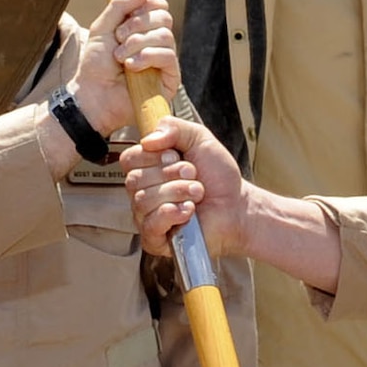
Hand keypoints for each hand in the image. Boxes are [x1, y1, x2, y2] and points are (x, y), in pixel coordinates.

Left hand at [71, 0, 179, 135]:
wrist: (92, 95)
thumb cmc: (95, 65)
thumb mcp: (103, 27)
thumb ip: (121, 4)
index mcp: (144, 28)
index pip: (159, 5)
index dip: (144, 6)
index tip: (125, 18)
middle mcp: (157, 42)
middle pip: (164, 17)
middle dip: (137, 25)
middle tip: (118, 39)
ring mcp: (165, 60)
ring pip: (166, 35)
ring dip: (137, 43)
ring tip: (121, 57)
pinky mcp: (170, 78)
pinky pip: (169, 56)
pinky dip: (147, 57)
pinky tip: (131, 67)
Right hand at [122, 116, 246, 257]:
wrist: (237, 204)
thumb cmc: (217, 175)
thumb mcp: (198, 138)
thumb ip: (173, 127)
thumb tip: (148, 140)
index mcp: (147, 169)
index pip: (129, 159)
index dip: (153, 156)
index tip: (177, 156)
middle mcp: (142, 193)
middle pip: (135, 180)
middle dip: (171, 174)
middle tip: (194, 176)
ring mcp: (147, 217)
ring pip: (143, 201)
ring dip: (178, 192)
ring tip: (197, 194)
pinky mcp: (156, 239)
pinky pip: (150, 225)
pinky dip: (172, 214)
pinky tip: (189, 211)